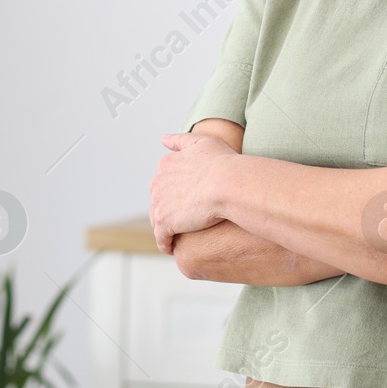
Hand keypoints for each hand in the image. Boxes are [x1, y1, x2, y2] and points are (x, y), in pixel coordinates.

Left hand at [150, 133, 237, 253]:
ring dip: (166, 229)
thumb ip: (180, 140)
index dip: (176, 194)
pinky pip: (161, 238)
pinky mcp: (164, 222)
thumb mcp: (202, 142)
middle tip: (185, 222)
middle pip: (158, 202)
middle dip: (168, 211)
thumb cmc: (223, 162)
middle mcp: (157, 182)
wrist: (229, 183)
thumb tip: (162, 139)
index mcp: (166, 164)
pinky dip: (166, 244)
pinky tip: (173, 248)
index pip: (164, 183)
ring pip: (157, 220)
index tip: (187, 202)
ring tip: (179, 237)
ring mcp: (159, 203)